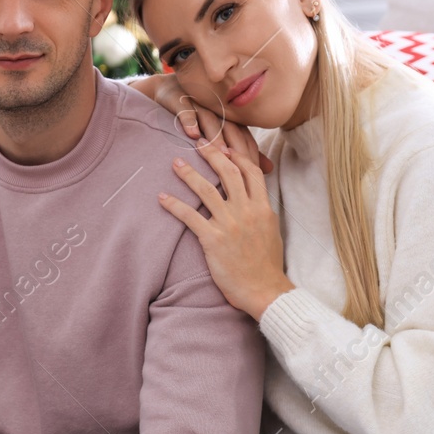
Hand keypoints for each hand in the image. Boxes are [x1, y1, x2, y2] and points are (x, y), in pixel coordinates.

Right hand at [131, 73, 274, 165]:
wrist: (169, 92)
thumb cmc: (198, 119)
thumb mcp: (220, 135)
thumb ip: (243, 151)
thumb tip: (269, 169)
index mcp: (231, 120)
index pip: (244, 138)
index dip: (249, 155)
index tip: (251, 177)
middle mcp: (218, 112)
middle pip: (231, 130)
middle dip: (236, 148)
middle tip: (239, 169)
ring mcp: (200, 105)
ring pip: (211, 121)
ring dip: (216, 136)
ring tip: (219, 153)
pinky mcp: (181, 100)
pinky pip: (186, 111)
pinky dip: (190, 121)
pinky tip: (192, 133)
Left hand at [159, 141, 292, 321]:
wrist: (264, 290)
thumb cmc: (267, 264)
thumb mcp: (271, 230)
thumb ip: (261, 210)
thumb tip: (253, 197)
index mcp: (263, 207)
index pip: (250, 170)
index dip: (236, 155)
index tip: (224, 146)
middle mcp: (247, 210)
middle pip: (228, 171)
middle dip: (212, 153)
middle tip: (198, 142)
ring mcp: (229, 224)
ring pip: (207, 190)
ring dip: (189, 173)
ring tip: (175, 163)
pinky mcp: (213, 239)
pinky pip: (190, 217)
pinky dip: (174, 205)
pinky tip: (162, 197)